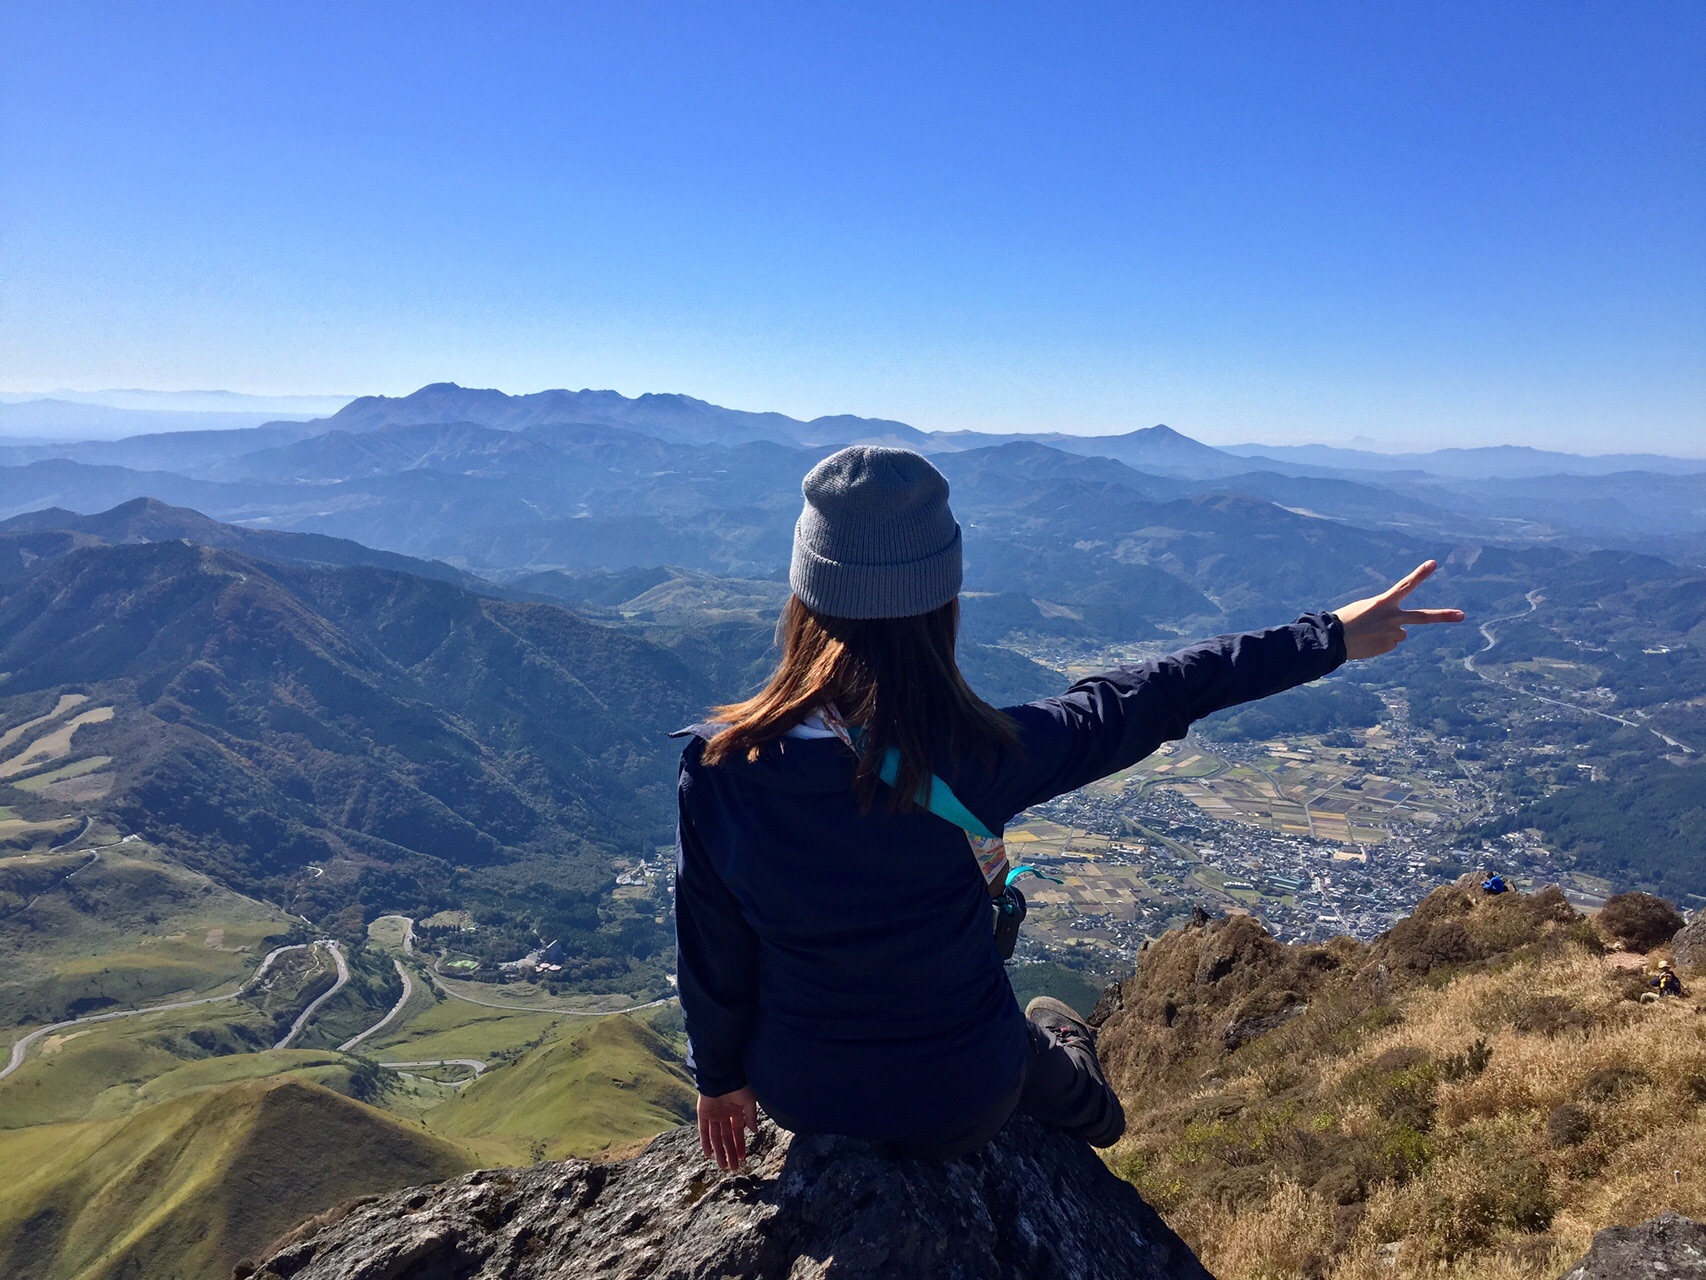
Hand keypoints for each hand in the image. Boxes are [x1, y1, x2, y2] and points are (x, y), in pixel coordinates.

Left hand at [697, 1085, 758, 1169]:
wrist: (722, 1074)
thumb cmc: (738, 1085)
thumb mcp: (749, 1101)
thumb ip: (750, 1117)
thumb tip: (755, 1131)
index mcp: (736, 1110)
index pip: (737, 1132)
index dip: (740, 1145)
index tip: (742, 1158)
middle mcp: (724, 1114)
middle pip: (726, 1138)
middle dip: (730, 1152)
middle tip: (732, 1167)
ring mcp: (713, 1115)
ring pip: (715, 1137)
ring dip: (719, 1151)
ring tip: (722, 1166)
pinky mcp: (702, 1113)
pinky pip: (703, 1131)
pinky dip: (705, 1143)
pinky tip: (709, 1155)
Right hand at [1335, 560, 1464, 659]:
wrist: (1333, 639)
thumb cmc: (1346, 620)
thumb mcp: (1366, 609)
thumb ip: (1387, 616)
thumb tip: (1403, 634)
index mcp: (1384, 603)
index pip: (1405, 585)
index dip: (1420, 574)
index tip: (1433, 563)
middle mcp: (1393, 618)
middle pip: (1423, 617)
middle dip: (1444, 616)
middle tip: (1462, 615)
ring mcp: (1393, 634)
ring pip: (1399, 634)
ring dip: (1386, 634)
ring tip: (1368, 634)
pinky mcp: (1389, 647)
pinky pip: (1389, 644)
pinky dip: (1380, 644)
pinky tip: (1367, 642)